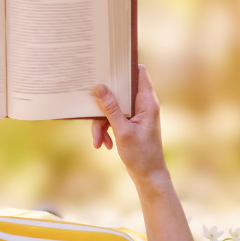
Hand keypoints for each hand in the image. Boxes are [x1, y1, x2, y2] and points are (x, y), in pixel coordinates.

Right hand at [91, 65, 168, 183]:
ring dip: (101, 123)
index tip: (107, 66)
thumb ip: (111, 108)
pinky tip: (104, 144)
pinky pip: (112, 119)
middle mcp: (143, 105)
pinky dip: (106, 130)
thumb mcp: (122, 131)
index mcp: (147, 102)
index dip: (124, 67)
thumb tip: (99, 87)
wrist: (148, 175)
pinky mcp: (129, 123)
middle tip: (91, 109)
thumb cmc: (141, 154)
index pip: (139, 73)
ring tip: (98, 141)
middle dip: (103, 105)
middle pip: (119, 92)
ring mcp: (136, 114)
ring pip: (112, 108)